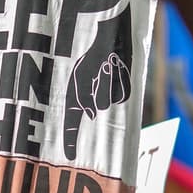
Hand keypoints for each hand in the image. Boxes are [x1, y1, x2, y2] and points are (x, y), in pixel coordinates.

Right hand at [63, 6, 133, 160]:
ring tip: (104, 64)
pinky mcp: (123, 92)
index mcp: (73, 100)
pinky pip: (122, 94)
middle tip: (96, 69)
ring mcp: (107, 98)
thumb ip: (81, 98)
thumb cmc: (89, 53)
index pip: (69, 128)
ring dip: (106, 81)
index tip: (69, 159)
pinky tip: (116, 65)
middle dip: (93, 92)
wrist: (110, 33)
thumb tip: (90, 115)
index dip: (70, 144)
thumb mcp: (77, 76)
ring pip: (108, 103)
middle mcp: (89, 102)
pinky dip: (119, 79)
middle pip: (92, 110)